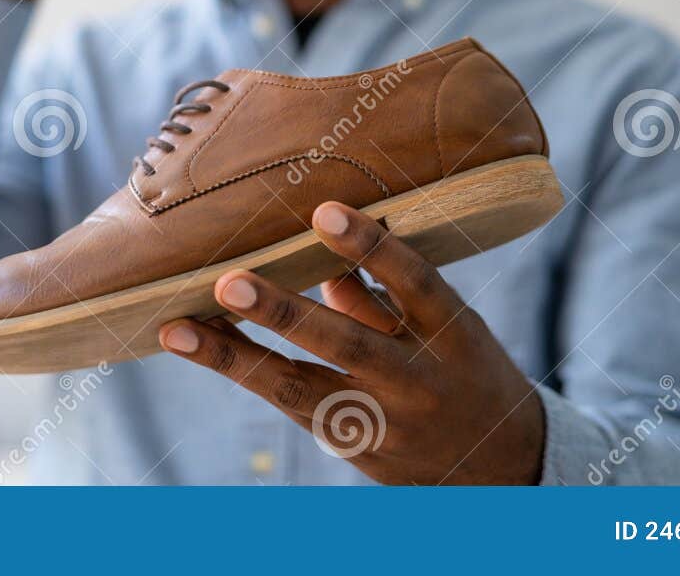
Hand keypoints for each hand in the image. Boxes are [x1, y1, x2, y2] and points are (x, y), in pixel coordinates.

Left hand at [158, 201, 546, 484]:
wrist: (500, 468)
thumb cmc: (462, 368)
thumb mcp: (445, 324)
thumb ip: (383, 290)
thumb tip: (319, 252)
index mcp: (454, 334)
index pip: (416, 284)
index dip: (373, 248)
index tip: (325, 211)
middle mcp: (419, 381)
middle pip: (347, 346)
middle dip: (284, 315)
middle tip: (230, 282)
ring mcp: (384, 423)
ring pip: (300, 390)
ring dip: (234, 357)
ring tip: (179, 328)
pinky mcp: (353, 449)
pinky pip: (291, 407)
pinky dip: (245, 373)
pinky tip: (199, 346)